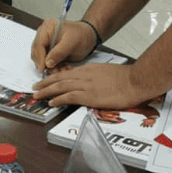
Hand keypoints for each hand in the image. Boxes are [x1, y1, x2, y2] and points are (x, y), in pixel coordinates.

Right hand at [31, 19, 97, 71]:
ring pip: (42, 60)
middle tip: (55, 71)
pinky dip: (55, 68)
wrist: (89, 37)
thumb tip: (48, 62)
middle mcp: (44, 36)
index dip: (39, 58)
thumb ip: (59, 52)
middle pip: (37, 53)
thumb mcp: (72, 42)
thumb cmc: (82, 34)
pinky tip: (64, 68)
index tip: (42, 68)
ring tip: (63, 69)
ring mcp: (47, 45)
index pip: (38, 44)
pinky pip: (48, 64)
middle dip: (46, 64)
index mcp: (47, 28)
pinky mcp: (50, 53)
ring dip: (51, 68)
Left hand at [33, 62, 147, 109]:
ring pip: (60, 86)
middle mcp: (85, 75)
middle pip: (60, 78)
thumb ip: (99, 77)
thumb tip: (94, 83)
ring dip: (47, 91)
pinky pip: (69, 97)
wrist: (136, 80)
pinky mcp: (89, 95)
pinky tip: (51, 102)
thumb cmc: (127, 78)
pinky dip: (58, 99)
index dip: (55, 77)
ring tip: (37, 95)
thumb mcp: (109, 73)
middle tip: (35, 87)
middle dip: (45, 83)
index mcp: (90, 70)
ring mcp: (86, 85)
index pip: (67, 73)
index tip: (47, 81)